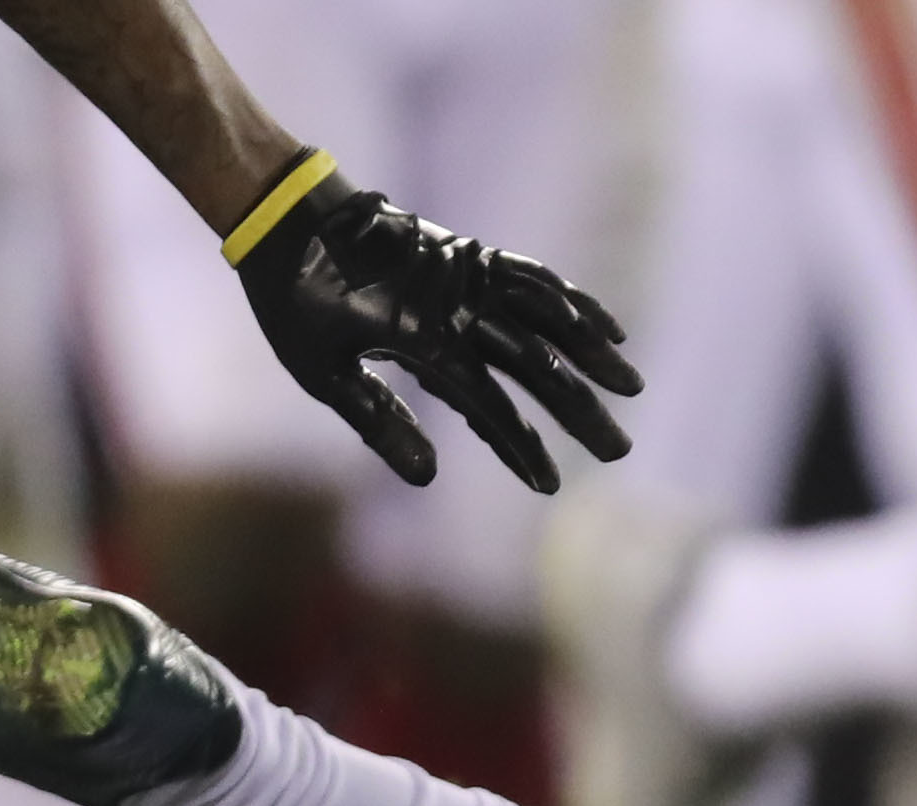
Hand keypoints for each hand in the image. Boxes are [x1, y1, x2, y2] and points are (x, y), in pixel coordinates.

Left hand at [233, 162, 640, 492]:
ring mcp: (467, 275)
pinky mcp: (468, 254)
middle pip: (536, 364)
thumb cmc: (293, 296)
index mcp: (422, 339)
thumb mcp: (320, 370)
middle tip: (619, 449)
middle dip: (581, 410)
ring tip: (631, 384)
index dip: (521, 447)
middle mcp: (456, 306)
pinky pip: (533, 277)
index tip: (549, 484)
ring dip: (593, 351)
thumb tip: (429, 478)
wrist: (285, 210)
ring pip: (548, 315)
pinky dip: (571, 299)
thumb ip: (378, 422)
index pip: (488, 406)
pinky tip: (602, 323)